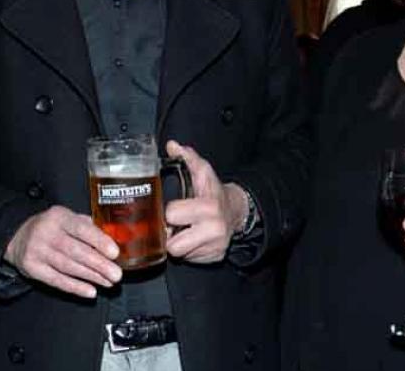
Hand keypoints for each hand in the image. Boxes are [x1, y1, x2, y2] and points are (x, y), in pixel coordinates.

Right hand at [4, 205, 121, 297]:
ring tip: (108, 282)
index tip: (114, 253)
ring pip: (68, 267)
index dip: (99, 241)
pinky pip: (57, 280)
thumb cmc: (50, 228)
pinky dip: (75, 287)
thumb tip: (112, 239)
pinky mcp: (32, 269)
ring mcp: (37, 251)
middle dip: (99, 264)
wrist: (17, 237)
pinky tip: (90, 291)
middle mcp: (46, 233)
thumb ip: (87, 226)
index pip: (81, 229)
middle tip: (116, 274)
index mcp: (58, 216)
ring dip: (91, 277)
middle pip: (76, 251)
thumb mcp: (66, 218)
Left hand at [164, 140, 248, 262]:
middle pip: (173, 244)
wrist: (235, 210)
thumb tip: (172, 146)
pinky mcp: (215, 257)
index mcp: (208, 207)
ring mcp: (215, 246)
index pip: (172, 215)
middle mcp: (214, 229)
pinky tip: (194, 237)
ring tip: (184, 230)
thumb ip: (187, 157)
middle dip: (171, 233)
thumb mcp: (202, 171)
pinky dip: (189, 250)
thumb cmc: (214, 192)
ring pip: (180, 254)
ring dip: (179, 243)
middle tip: (176, 223)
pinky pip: (191, 259)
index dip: (169, 212)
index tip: (173, 209)